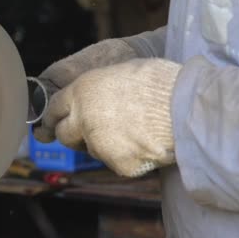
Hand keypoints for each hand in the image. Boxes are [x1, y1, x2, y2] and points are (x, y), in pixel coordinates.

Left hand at [37, 58, 181, 176]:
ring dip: (103, 144)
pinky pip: (116, 163)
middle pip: (64, 134)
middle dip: (72, 134)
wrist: (186, 107)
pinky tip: (145, 142)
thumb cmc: (161, 82)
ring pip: (92, 150)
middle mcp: (84, 119)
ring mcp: (99, 144)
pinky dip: (127, 156)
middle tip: (90, 132)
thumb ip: (100, 89)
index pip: (54, 109)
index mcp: (82, 91)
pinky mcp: (117, 165)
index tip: (53, 123)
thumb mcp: (122, 72)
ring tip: (131, 131)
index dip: (53, 117)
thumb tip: (94, 99)